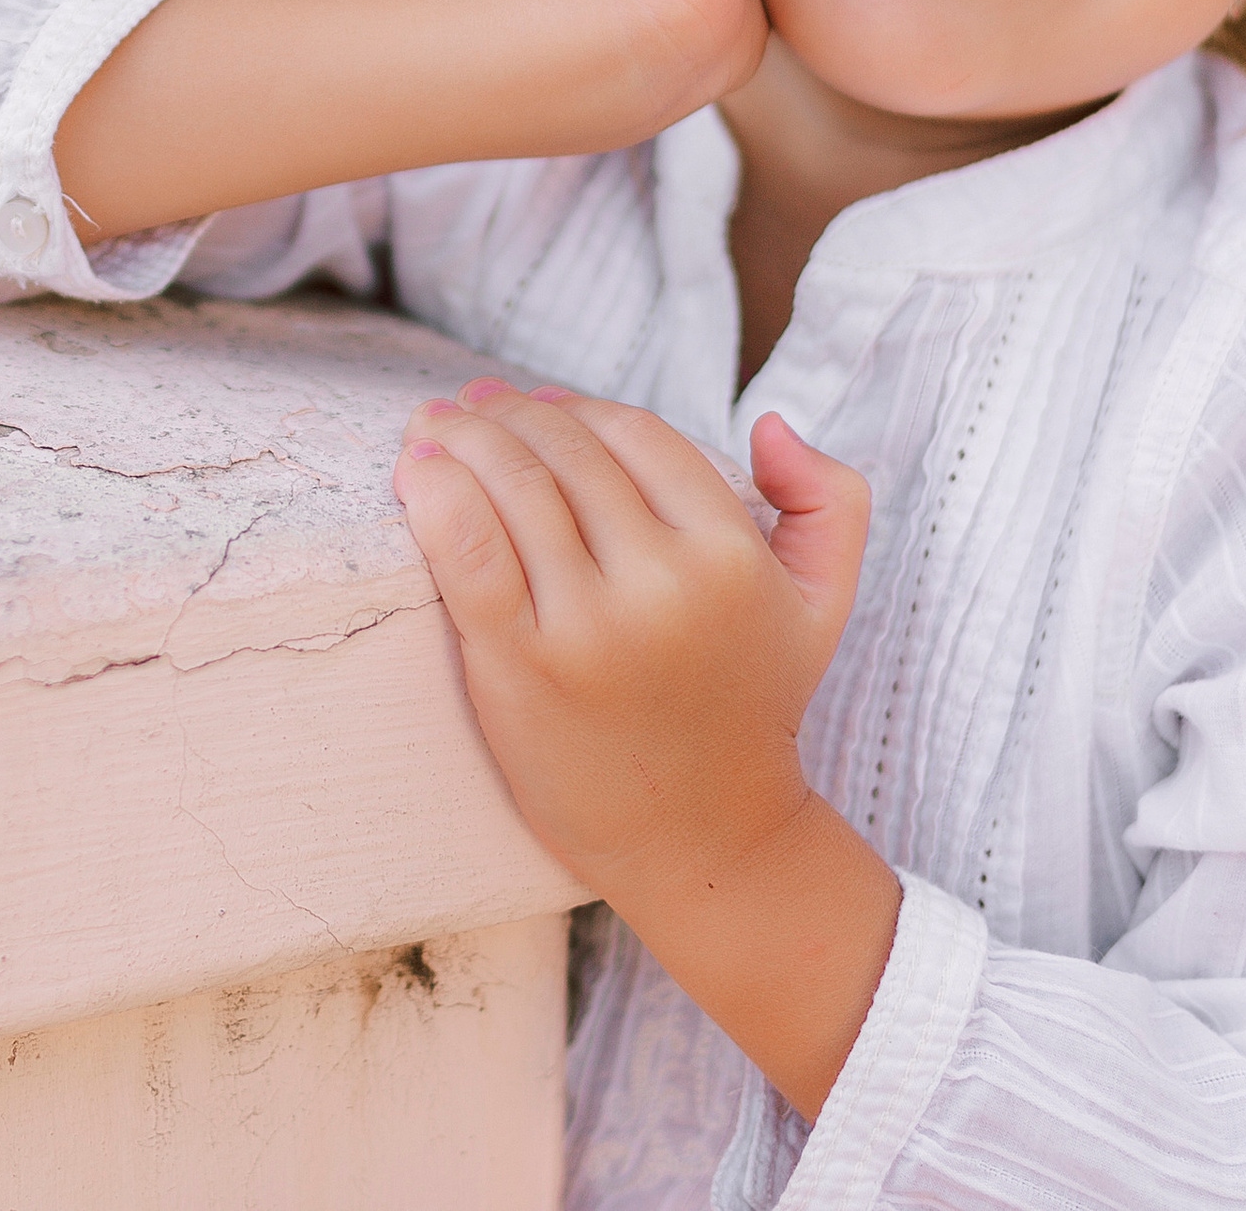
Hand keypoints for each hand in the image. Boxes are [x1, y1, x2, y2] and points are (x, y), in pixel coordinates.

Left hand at [393, 375, 895, 1119]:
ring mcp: (588, 627)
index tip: (540, 402)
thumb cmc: (750, 703)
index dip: (579, 406)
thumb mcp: (823, 601)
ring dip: (466, 434)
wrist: (705, 842)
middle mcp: (662, 583)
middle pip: (568, 452)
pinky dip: (435, 493)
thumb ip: (829, 498)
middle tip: (476, 404)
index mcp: (731, 553)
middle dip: (512, 412)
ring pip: (514, 487)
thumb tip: (764, 424)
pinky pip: (468, 552)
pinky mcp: (523, 668)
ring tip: (437, 421)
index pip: (635, 432)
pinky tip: (416, 462)